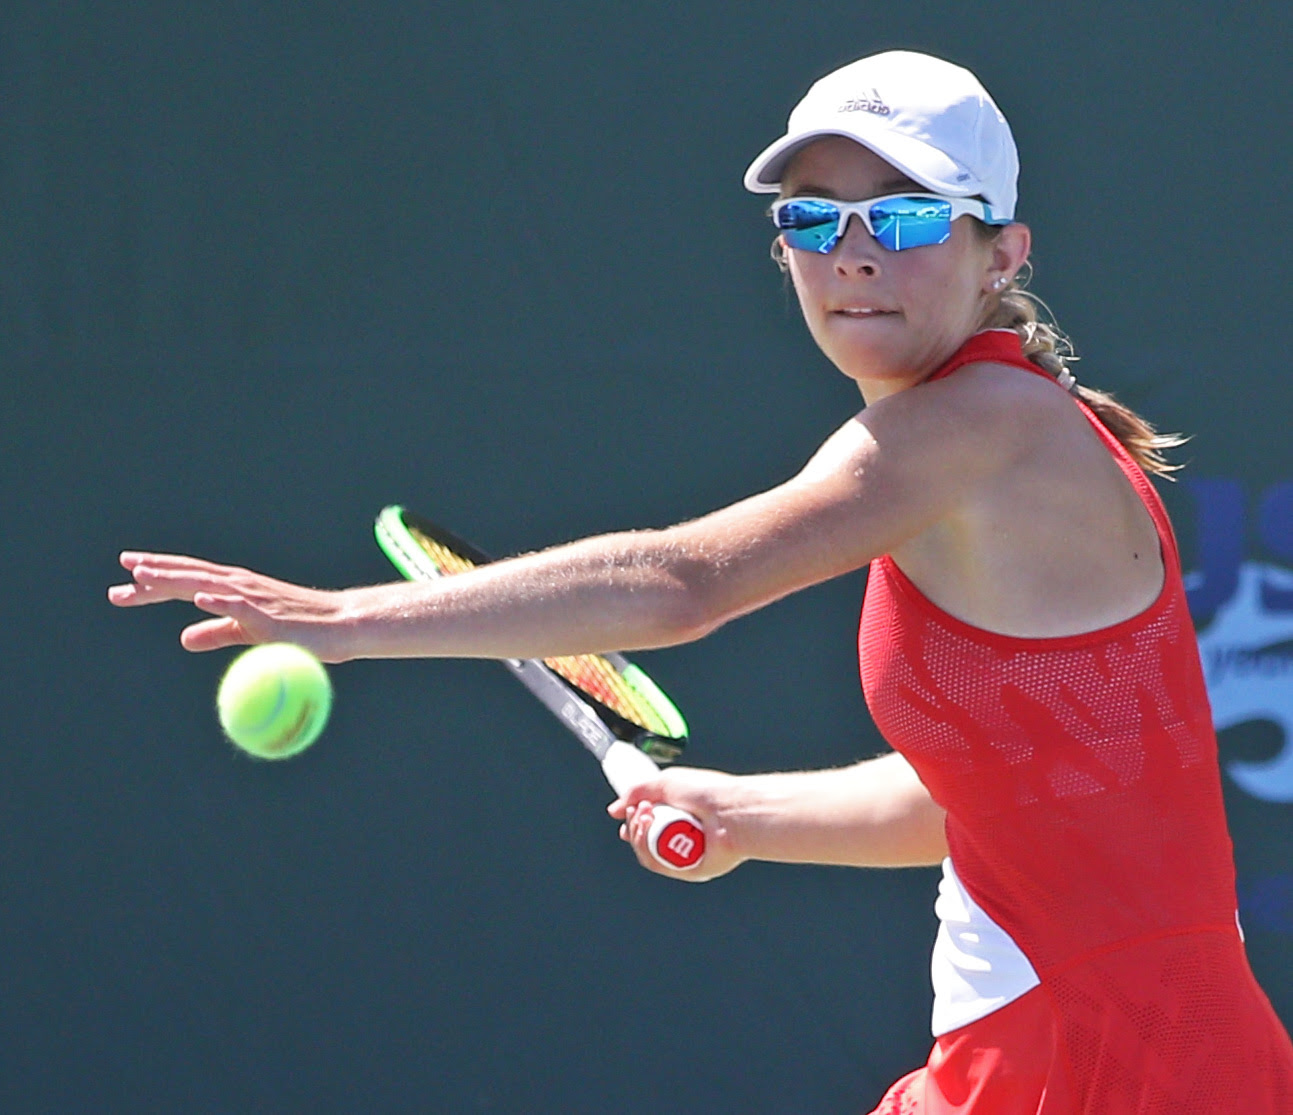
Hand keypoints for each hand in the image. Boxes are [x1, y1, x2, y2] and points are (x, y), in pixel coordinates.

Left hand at [108, 551, 353, 660]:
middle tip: (123, 568)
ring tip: (145, 573)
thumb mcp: (250, 632)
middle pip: (191, 575)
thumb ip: (218, 632)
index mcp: (235, 590)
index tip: (127, 578)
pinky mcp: (272, 615)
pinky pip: (242, 607)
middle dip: (155, 572)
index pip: (189, 580)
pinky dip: (219, 600)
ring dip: (176, 577)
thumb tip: (184, 637)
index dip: (158, 578)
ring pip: (208, 584)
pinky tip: (199, 597)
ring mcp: (256, 598)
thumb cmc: (302, 628)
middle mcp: (241, 586)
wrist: (343, 626)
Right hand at [608, 766, 746, 882]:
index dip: (632, 823)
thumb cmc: (706, 791)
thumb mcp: (664, 782)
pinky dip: (649, 847)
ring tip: (647, 815)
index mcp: (676, 818)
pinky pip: (659, 864)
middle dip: (634, 825)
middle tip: (640, 810)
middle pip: (642, 842)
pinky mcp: (689, 870)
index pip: (646, 828)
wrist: (729, 809)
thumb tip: (614, 809)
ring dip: (640, 834)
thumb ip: (636, 791)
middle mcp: (679, 839)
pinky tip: (651, 827)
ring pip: (647, 854)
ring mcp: (684, 855)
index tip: (626, 814)